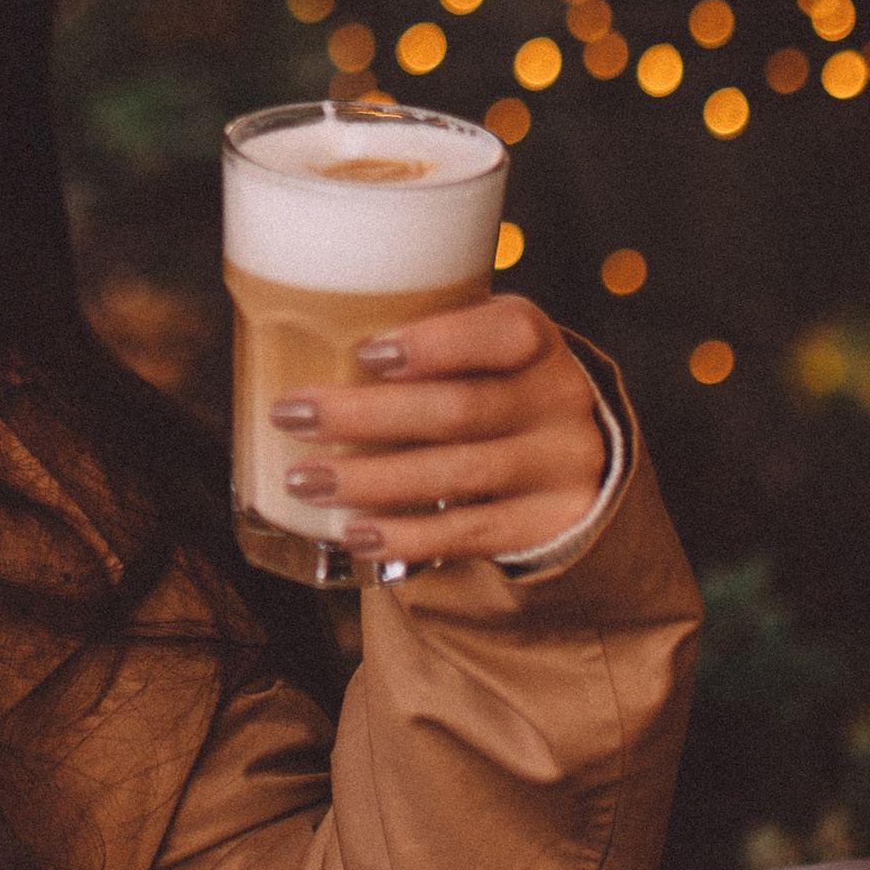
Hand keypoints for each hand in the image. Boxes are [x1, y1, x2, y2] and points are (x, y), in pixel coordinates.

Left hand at [269, 297, 607, 570]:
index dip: (436, 344)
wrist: (577, 452)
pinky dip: (406, 536)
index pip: (504, 334)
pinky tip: (356, 533)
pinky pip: (469, 534)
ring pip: (458, 474)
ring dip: (371, 479)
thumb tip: (301, 336)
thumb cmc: (497, 383)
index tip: (365, 351)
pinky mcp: (544, 524)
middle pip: (459, 409)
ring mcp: (557, 467)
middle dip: (366, 415)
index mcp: (534, 341)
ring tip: (305, 479)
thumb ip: (423, 341)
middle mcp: (556, 400)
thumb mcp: (481, 345)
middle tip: (293, 414)